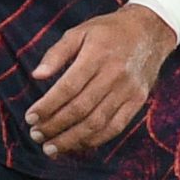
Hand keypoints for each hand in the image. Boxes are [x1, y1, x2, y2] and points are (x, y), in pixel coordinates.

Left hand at [26, 5, 179, 155]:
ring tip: (51, 148)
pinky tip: (76, 144)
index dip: (47, 106)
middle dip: (55, 126)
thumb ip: (56, 54)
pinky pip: (115, 127)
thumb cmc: (108, 32)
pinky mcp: (137, 101)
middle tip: (36, 135)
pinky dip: (94, 140)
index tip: (30, 117)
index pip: (68, 87)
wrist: (150, 31)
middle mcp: (114, 74)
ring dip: (71, 139)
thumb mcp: (80, 32)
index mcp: (97, 55)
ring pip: (97, 123)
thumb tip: (37, 76)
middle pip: (81, 108)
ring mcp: (128, 90)